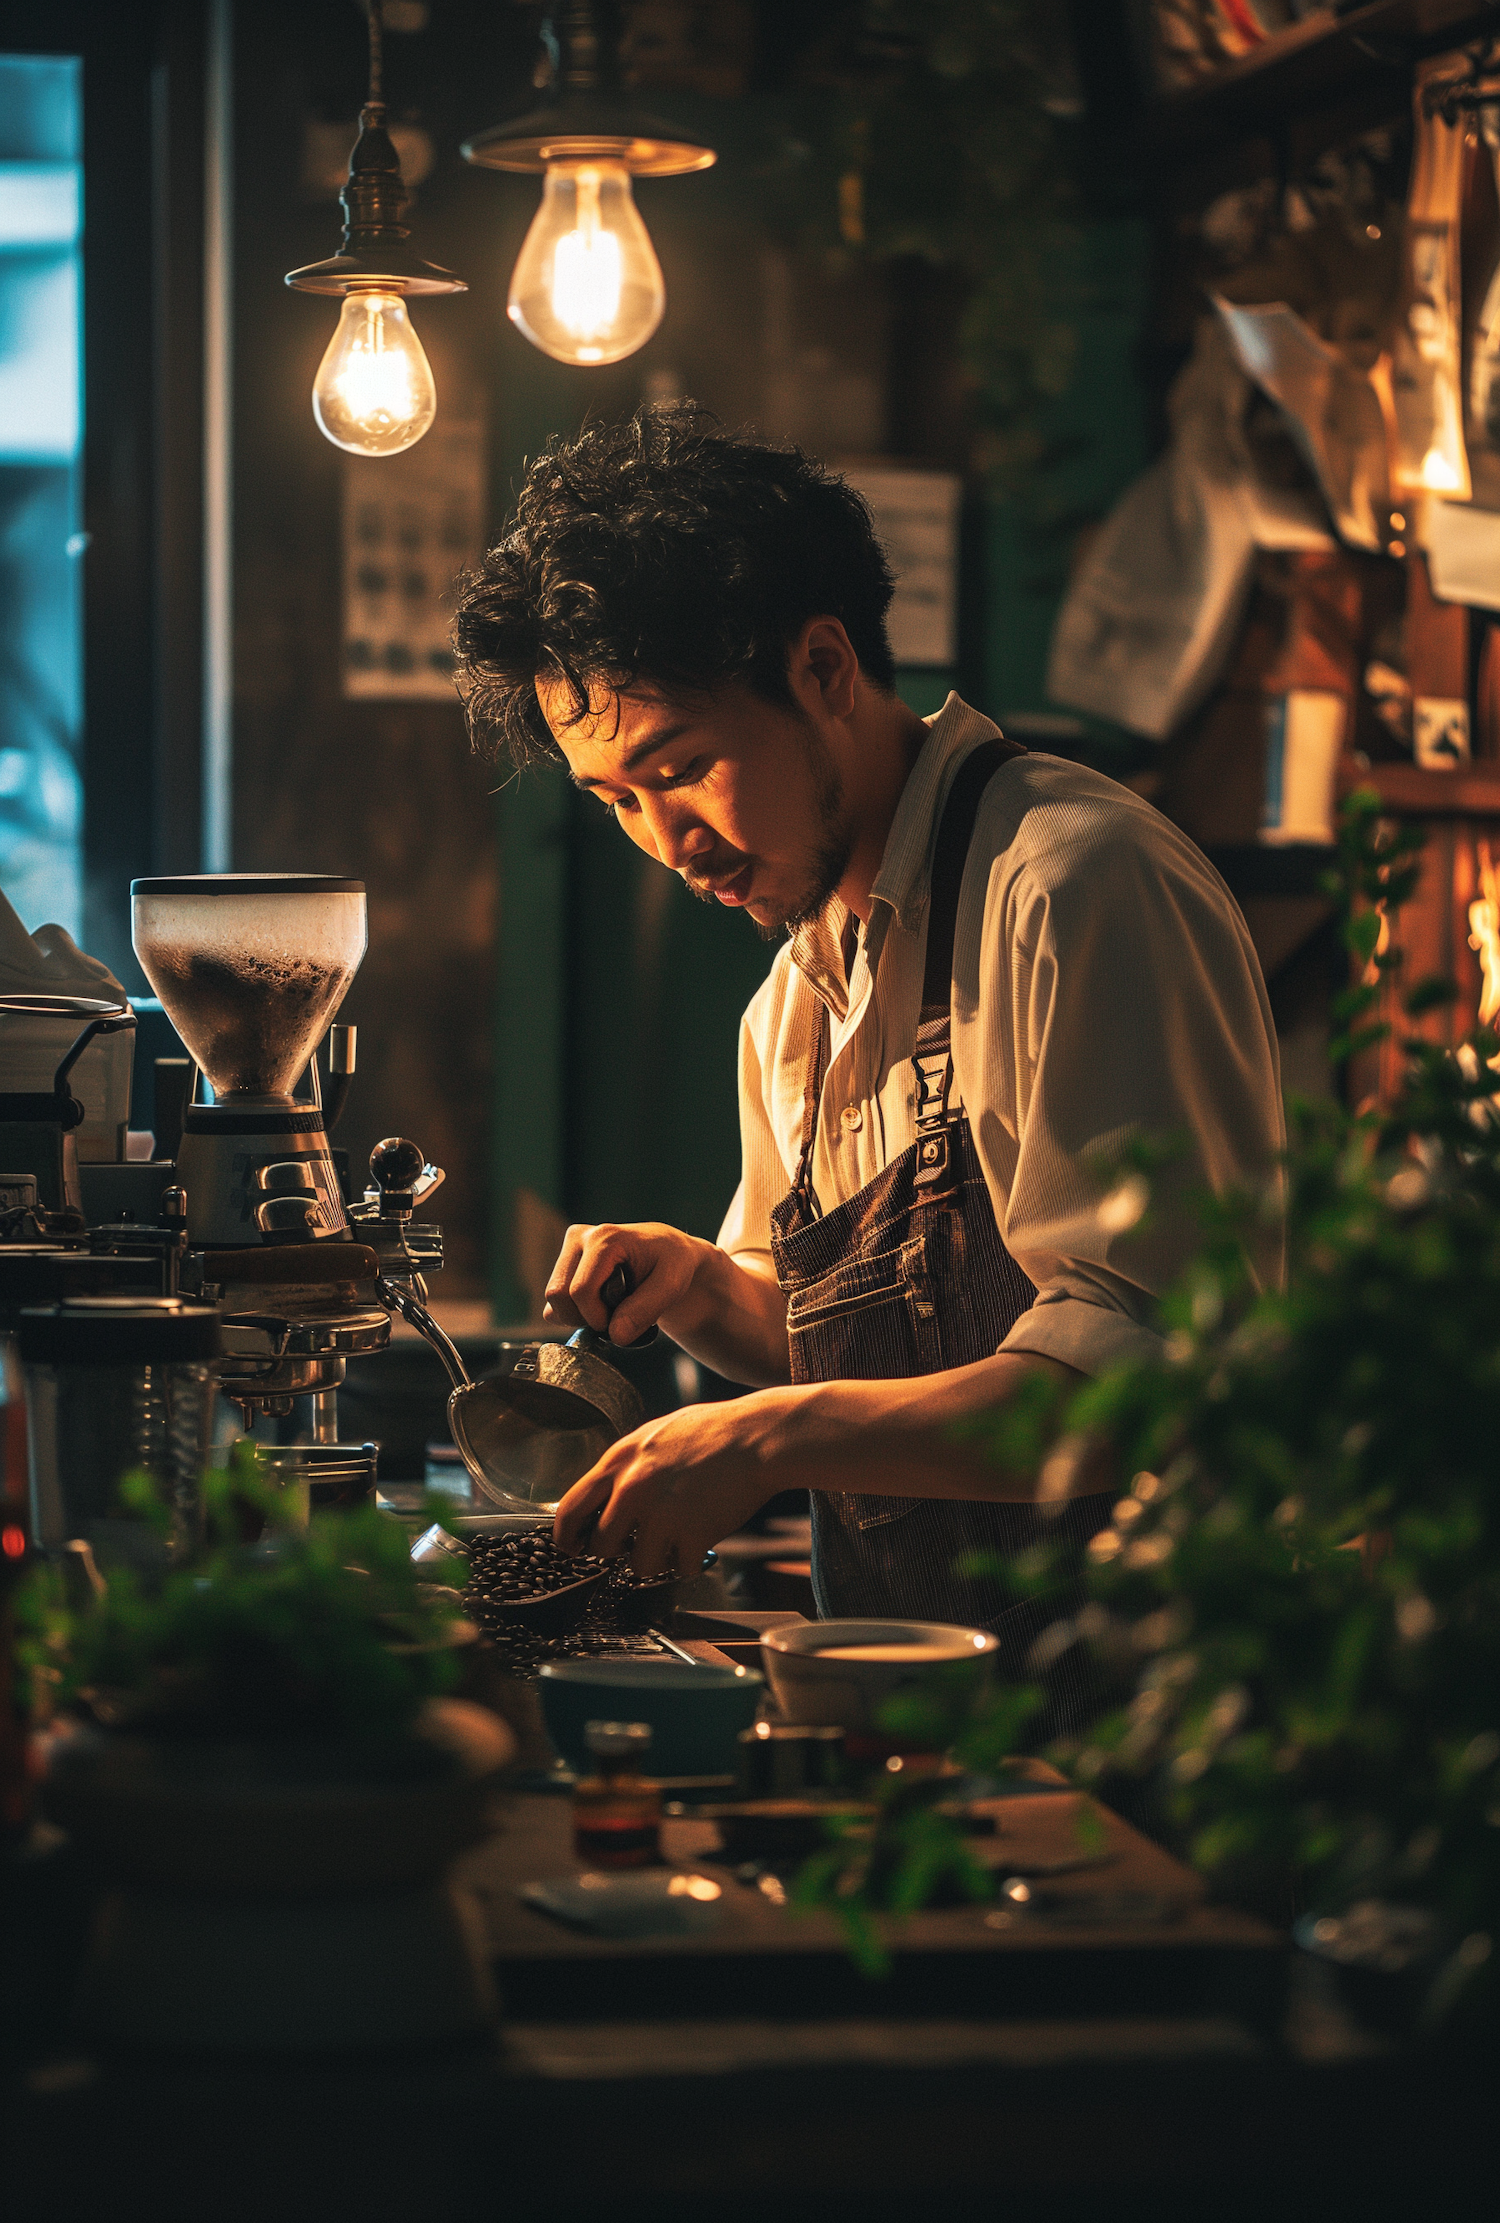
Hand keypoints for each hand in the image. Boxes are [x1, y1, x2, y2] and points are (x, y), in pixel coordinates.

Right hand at [543, 1220, 705, 1346]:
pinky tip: (600, 1305)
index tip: (624, 1323)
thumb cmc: (673, 1263)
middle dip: (586, 1318)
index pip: (580, 1291)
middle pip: (558, 1296)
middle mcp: (580, 1237)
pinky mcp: (564, 1264)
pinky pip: (555, 1304)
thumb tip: (615, 1334)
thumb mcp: (672, 1284)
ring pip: (553, 1302)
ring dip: (581, 1317)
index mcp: (604, 1238)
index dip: (598, 1318)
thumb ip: (645, 1309)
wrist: (669, 1253)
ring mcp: (569, 1250)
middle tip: (618, 1316)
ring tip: (612, 1308)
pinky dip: (575, 1314)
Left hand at [553, 1392, 790, 1574]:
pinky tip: (703, 1538)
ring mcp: (662, 1514)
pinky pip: (681, 1569)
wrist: (758, 1436)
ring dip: (658, 1558)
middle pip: (601, 1545)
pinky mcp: (692, 1535)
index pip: (570, 1508)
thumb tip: (608, 1494)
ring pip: (639, 1565)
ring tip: (678, 1536)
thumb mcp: (655, 1435)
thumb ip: (628, 1465)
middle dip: (616, 1551)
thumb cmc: (712, 1431)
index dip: (565, 1536)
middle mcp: (633, 1488)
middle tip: (636, 1543)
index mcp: (620, 1460)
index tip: (571, 1547)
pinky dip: (693, 1561)